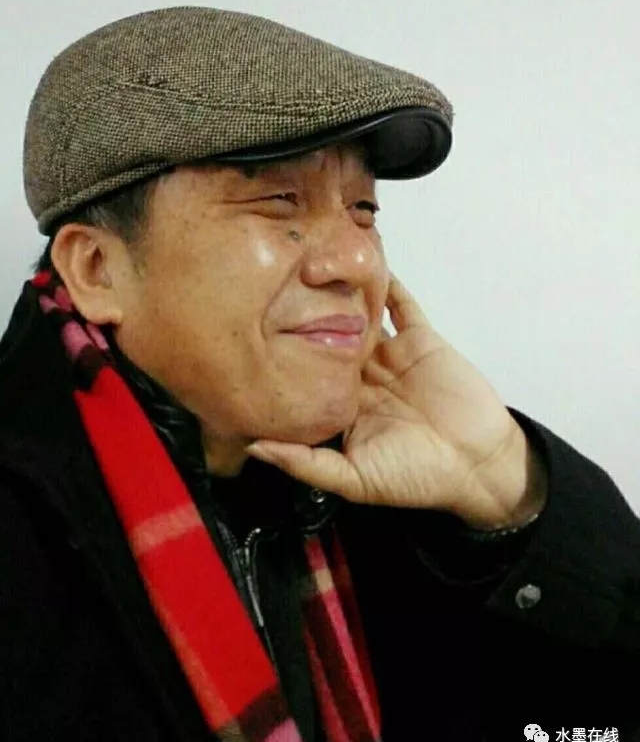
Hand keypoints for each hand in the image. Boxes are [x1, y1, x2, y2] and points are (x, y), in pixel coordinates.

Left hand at [247, 274, 546, 529]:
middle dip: (303, 316)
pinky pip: (401, 305)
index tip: (250, 338)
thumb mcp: (354, 481)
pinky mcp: (419, 339)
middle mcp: (361, 377)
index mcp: (341, 407)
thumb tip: (254, 447)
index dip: (281, 358)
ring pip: (359, 316)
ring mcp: (390, 355)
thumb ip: (306, 464)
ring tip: (309, 267)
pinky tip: (364, 260)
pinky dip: (387, 284)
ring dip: (340, 295)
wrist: (478, 463)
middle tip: (269, 287)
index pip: (303, 376)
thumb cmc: (415, 477)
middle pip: (326, 338)